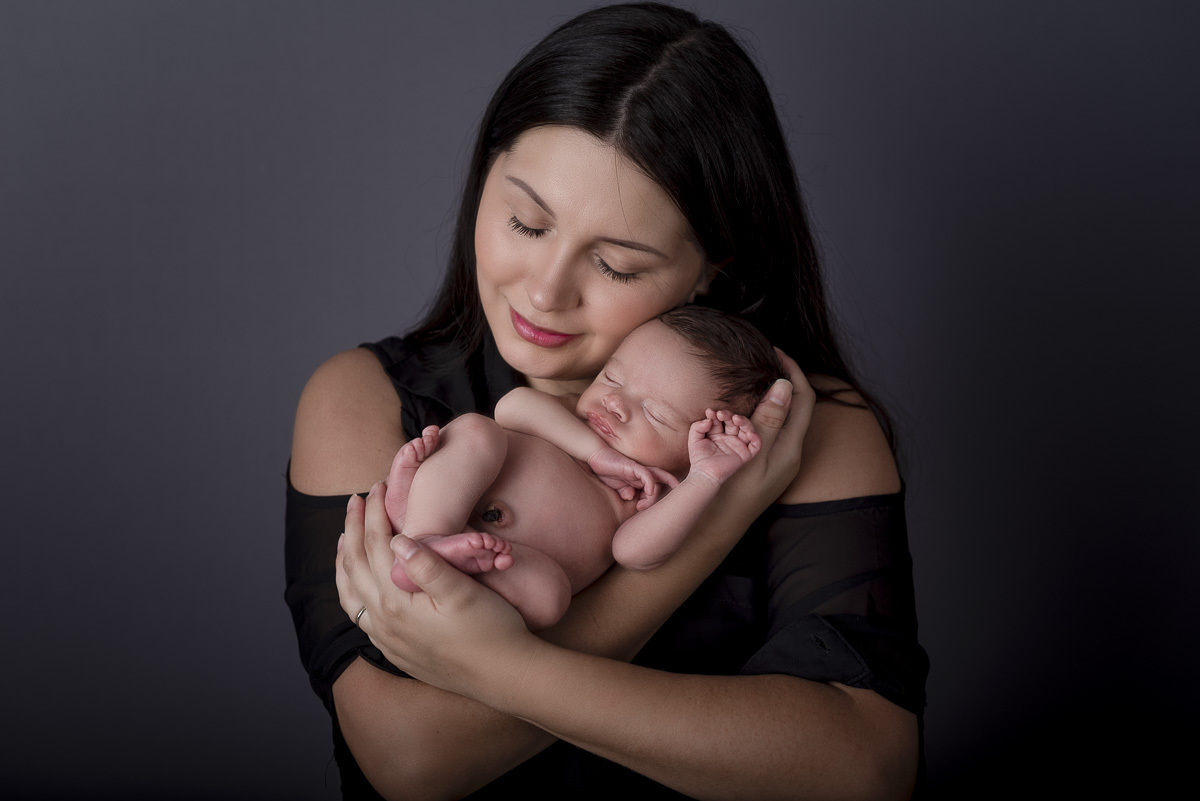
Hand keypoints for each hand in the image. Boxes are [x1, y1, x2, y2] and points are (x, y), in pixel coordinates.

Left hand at [336, 481, 531, 696]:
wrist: (504, 677)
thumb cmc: (491, 631)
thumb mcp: (464, 593)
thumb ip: (428, 566)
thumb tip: (397, 539)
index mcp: (397, 602)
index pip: (376, 546)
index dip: (375, 513)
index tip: (378, 487)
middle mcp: (383, 622)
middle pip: (355, 565)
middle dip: (354, 528)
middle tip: (356, 499)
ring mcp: (386, 639)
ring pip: (350, 593)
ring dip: (344, 560)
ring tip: (345, 537)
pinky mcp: (395, 651)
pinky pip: (359, 615)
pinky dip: (351, 590)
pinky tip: (359, 585)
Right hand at [587, 446, 679, 509]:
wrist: (597, 458)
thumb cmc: (608, 472)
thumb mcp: (619, 488)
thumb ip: (627, 493)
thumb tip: (631, 497)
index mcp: (642, 480)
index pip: (660, 487)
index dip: (668, 496)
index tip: (673, 509)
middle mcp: (644, 475)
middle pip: (661, 486)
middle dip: (658, 500)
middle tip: (643, 509)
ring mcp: (640, 470)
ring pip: (657, 482)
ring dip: (652, 496)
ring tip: (642, 505)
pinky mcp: (633, 466)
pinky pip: (647, 474)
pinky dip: (650, 483)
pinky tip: (648, 492)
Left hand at [687, 409, 761, 482]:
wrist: (703, 474)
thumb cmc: (699, 458)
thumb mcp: (694, 438)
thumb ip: (697, 426)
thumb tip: (709, 418)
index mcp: (718, 433)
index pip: (721, 420)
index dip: (717, 414)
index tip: (710, 412)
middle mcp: (730, 438)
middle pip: (735, 422)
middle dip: (729, 415)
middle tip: (721, 414)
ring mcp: (738, 445)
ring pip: (747, 429)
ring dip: (744, 421)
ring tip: (735, 418)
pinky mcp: (745, 455)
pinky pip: (756, 445)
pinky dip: (756, 437)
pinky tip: (749, 433)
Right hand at [716, 349, 814, 508]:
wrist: (716, 529)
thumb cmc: (731, 493)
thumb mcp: (751, 454)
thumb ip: (768, 420)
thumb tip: (783, 385)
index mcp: (790, 448)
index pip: (803, 399)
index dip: (793, 372)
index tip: (775, 352)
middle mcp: (789, 453)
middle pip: (796, 406)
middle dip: (784, 379)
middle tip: (763, 360)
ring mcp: (778, 460)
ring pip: (782, 417)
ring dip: (770, 395)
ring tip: (752, 377)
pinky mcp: (765, 465)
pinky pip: (768, 430)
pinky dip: (759, 412)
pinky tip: (742, 407)